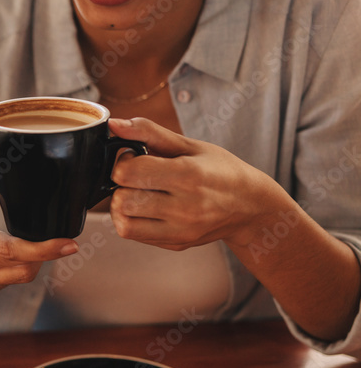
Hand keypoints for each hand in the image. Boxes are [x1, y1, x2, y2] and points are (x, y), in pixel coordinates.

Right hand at [0, 137, 78, 299]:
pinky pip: (9, 285)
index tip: (68, 243)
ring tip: (41, 246)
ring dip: (36, 263)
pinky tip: (17, 257)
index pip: (6, 248)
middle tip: (64, 241)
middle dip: (45, 254)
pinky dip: (19, 271)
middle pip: (19, 264)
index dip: (41, 249)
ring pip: (18, 277)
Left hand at [107, 117, 276, 249]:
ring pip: (124, 223)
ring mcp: (181, 230)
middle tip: (137, 178)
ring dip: (122, 206)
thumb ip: (149, 132)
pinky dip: (131, 221)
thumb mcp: (190, 145)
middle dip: (121, 186)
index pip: (129, 173)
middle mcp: (185, 207)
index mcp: (188, 175)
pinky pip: (134, 235)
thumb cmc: (221, 170)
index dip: (123, 162)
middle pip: (123, 200)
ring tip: (138, 194)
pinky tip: (145, 209)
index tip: (135, 158)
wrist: (252, 207)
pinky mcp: (176, 243)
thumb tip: (114, 124)